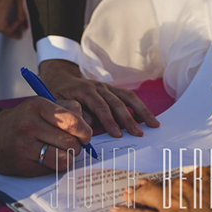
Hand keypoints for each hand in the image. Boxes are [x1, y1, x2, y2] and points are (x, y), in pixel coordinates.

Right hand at [0, 96, 93, 176]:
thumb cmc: (21, 121)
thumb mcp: (40, 106)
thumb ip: (66, 111)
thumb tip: (88, 126)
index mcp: (38, 105)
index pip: (73, 121)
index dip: (84, 132)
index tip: (83, 136)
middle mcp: (30, 123)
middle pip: (72, 142)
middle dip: (76, 146)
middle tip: (69, 145)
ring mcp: (25, 143)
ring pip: (65, 157)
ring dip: (67, 158)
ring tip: (58, 152)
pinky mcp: (23, 162)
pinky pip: (53, 168)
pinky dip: (55, 166)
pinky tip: (46, 159)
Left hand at [38, 59, 159, 137]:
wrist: (60, 77)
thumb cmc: (58, 93)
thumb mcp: (57, 102)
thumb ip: (71, 111)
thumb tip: (89, 123)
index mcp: (85, 90)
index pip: (100, 106)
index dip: (109, 120)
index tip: (118, 134)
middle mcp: (98, 87)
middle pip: (117, 102)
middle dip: (129, 119)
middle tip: (139, 134)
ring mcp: (107, 87)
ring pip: (127, 97)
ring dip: (141, 111)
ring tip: (153, 124)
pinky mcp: (112, 90)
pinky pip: (128, 97)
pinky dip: (139, 107)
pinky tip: (148, 118)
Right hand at [109, 173, 211, 211]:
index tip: (116, 210)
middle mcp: (171, 201)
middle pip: (146, 194)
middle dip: (135, 194)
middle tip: (128, 193)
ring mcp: (185, 185)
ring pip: (165, 182)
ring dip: (155, 184)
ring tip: (147, 183)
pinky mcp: (202, 175)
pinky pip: (191, 176)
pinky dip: (187, 179)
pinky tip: (188, 180)